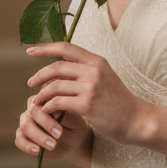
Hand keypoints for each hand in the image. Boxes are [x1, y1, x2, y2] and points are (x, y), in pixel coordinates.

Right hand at [14, 93, 90, 158]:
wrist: (74, 142)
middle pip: (33, 112)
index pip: (42, 98)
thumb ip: (66, 112)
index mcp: (46, 99)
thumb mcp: (75, 118)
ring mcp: (26, 122)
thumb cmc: (75, 125)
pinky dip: (27, 146)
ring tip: (53, 145)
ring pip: (26, 126)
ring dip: (39, 136)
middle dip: (46, 123)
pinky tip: (37, 151)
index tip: (60, 117)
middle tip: (59, 134)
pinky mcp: (23, 137)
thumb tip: (55, 111)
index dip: (49, 107)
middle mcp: (33, 109)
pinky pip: (19, 140)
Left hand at [24, 42, 150, 145]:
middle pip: (56, 67)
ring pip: (54, 86)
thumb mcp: (105, 78)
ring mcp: (90, 87)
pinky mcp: (87, 104)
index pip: (66, 47)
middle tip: (30, 83)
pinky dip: (48, 107)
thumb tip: (61, 67)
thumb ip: (86, 70)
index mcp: (97, 61)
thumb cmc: (119, 102)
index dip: (45, 47)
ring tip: (37, 102)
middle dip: (38, 75)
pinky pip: (58, 102)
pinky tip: (47, 112)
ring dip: (41, 95)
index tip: (29, 50)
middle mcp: (93, 70)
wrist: (137, 120)